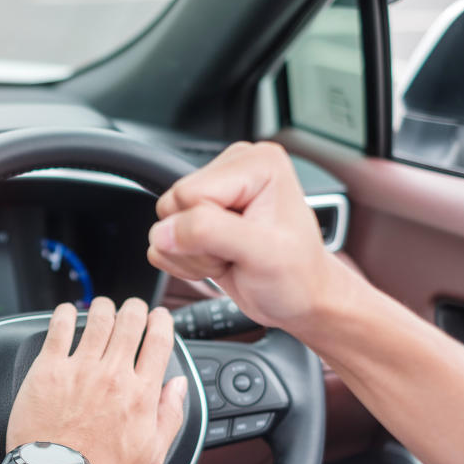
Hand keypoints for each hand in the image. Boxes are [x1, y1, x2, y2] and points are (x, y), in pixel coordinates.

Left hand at [4, 297, 186, 463]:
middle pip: (130, 322)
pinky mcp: (48, 370)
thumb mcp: (152, 458)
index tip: (159, 317)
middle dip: (135, 308)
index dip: (162, 321)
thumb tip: (178, 388)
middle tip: (134, 308)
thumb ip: (169, 418)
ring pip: (98, 319)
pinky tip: (67, 312)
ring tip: (104, 307)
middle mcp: (112, 375)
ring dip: (104, 307)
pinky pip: (58, 328)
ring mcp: (79, 369)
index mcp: (140, 394)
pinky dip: (65, 314)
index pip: (159, 341)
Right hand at [147, 142, 352, 330]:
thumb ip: (210, 233)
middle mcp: (232, 170)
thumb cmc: (297, 276)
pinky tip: (220, 259)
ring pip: (164, 227)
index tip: (242, 244)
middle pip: (172, 206)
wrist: (300, 300)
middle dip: (198, 243)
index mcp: (254, 163)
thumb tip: (164, 231)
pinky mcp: (197, 217)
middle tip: (236, 253)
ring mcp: (213, 195)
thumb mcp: (262, 253)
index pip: (189, 193)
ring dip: (193, 255)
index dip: (206, 229)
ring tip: (231, 256)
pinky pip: (162, 242)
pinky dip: (186, 262)